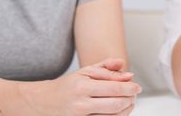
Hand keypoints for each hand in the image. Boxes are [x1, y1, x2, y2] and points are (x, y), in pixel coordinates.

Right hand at [20, 57, 140, 115]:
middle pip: (115, 105)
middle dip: (130, 100)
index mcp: (82, 86)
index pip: (114, 88)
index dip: (130, 88)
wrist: (42, 103)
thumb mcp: (86, 72)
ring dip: (126, 110)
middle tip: (134, 95)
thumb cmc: (68, 86)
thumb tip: (129, 74)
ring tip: (128, 102)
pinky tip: (118, 111)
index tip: (137, 87)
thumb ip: (108, 69)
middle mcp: (80, 104)